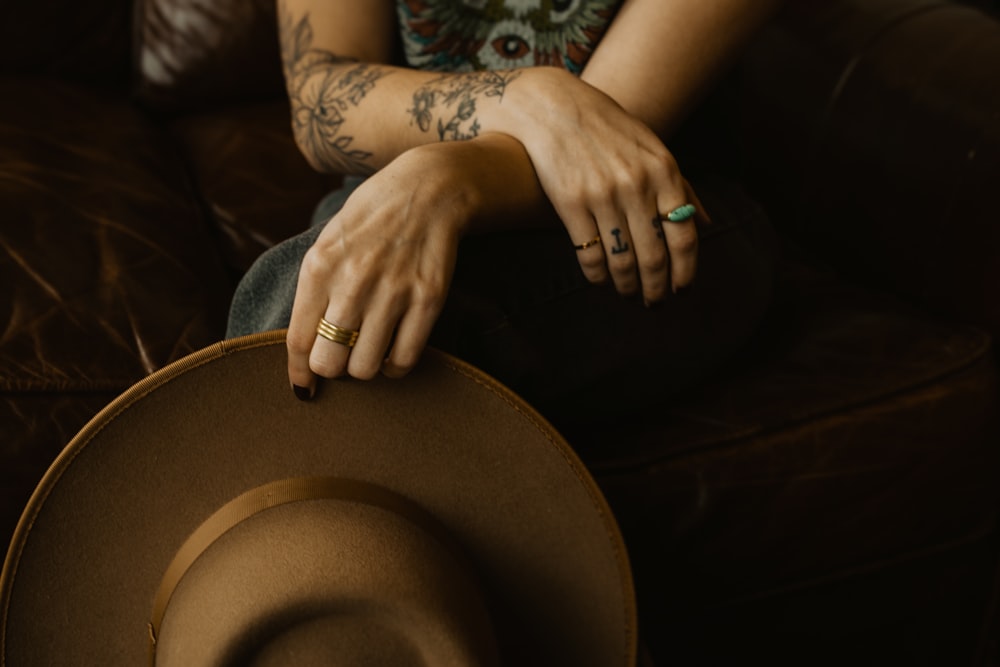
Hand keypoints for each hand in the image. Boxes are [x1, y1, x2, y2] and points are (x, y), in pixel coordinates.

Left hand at [286, 144, 470, 394]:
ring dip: (365, 368)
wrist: (428, 189)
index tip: (304, 387)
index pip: (299, 340)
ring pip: (366, 367)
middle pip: (330, 362)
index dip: (299, 372)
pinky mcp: (428, 298)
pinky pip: (404, 359)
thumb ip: (313, 289)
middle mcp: (354, 281)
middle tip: (343, 357)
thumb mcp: (328, 242)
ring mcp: (394, 291)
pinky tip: (393, 351)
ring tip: (369, 351)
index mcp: (320, 266)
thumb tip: (304, 347)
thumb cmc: (372, 219)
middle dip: (334, 368)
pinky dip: (395, 366)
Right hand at [502, 67, 707, 303]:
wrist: (552, 107)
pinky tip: (600, 282)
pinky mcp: (570, 204)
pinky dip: (598, 276)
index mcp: (664, 171)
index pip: (684, 235)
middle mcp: (637, 184)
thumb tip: (707, 223)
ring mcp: (603, 195)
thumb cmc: (607, 129)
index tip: (682, 289)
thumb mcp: (652, 148)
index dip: (686, 270)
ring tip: (629, 295)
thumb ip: (681, 185)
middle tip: (655, 303)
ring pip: (623, 260)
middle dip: (657, 287)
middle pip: (655, 255)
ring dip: (627, 286)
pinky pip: (590, 255)